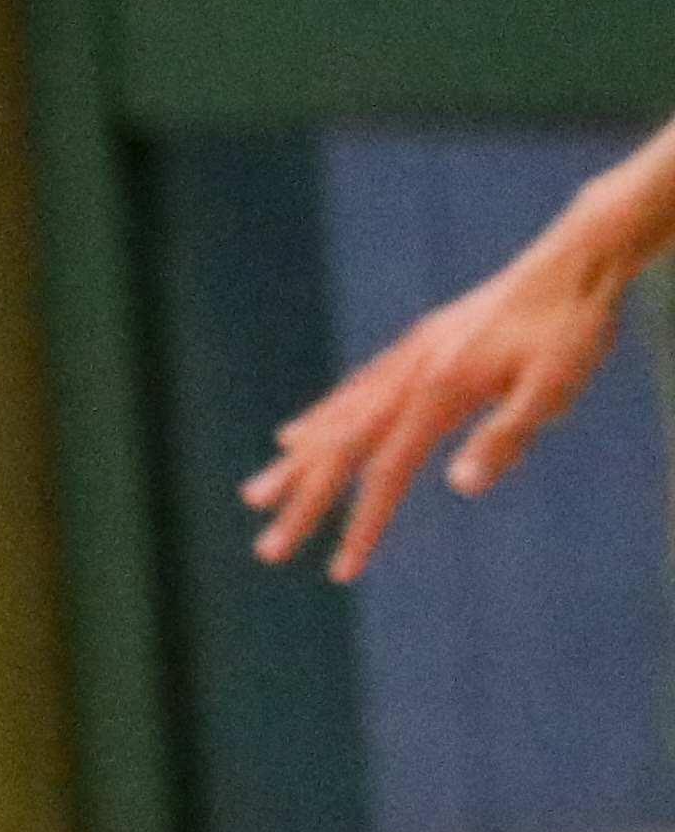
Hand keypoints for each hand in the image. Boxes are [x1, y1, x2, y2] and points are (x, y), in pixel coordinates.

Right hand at [249, 227, 639, 580]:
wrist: (576, 257)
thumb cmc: (573, 327)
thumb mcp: (553, 387)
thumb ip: (505, 434)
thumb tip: (459, 487)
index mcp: (438, 389)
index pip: (389, 473)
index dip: (362, 526)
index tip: (339, 573)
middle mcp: (407, 373)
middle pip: (341, 451)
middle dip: (302, 504)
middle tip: (266, 552)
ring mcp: (406, 357)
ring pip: (336, 419)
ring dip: (296, 463)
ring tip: (255, 494)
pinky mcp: (415, 347)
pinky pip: (352, 391)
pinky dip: (319, 419)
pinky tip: (299, 433)